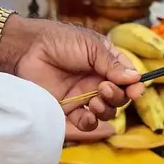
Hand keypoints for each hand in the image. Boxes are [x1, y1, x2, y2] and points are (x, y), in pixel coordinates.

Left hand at [0, 16, 144, 143]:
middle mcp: (97, 81)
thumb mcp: (91, 46)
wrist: (28, 50)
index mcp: (106, 63)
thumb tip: (135, 78)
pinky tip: (87, 114)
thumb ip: (112, 64)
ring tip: (95, 100)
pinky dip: (90, 122)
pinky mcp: (67, 109)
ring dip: (106, 109)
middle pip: (119, 98)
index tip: (136, 91)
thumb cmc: (60, 41)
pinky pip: (84, 122)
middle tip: (103, 88)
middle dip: (117, 96)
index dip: (134, 86)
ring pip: (105, 112)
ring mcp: (82, 96)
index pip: (127, 78)